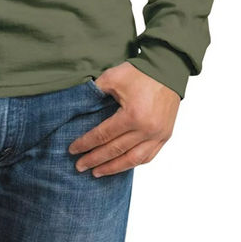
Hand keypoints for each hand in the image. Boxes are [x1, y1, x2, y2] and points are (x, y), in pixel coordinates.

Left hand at [68, 61, 179, 176]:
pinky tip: (121, 166)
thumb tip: (80, 105)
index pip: (103, 135)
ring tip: (97, 172)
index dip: (86, 144)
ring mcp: (157, 135)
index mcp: (132, 115)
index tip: (73, 150)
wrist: (167, 68)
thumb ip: (95, 92)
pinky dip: (133, 163)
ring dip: (113, 168)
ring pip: (132, 160)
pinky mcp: (165, 135)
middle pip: (115, 150)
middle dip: (95, 160)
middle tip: (80, 166)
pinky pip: (148, 156)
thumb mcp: (112, 77)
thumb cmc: (140, 72)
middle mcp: (146, 129)